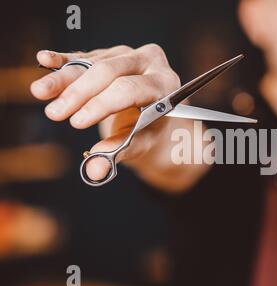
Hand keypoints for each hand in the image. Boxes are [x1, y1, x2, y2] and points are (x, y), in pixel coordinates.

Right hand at [30, 44, 180, 180]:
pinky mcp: (109, 53)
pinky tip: (44, 59)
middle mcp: (150, 62)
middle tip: (55, 114)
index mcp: (165, 85)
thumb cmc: (149, 131)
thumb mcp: (141, 143)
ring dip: (63, 79)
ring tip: (40, 92)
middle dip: (79, 94)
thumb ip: (119, 153)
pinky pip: (84, 56)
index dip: (102, 104)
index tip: (77, 122)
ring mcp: (128, 54)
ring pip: (92, 63)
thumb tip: (94, 170)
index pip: (130, 89)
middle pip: (109, 72)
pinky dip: (63, 60)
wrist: (152, 116)